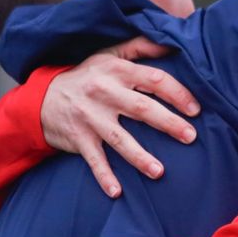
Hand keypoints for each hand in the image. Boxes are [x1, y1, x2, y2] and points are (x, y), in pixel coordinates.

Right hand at [40, 37, 200, 197]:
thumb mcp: (109, 55)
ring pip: (120, 138)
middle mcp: (104, 93)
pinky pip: (94, 160)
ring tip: (159, 172)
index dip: (177, 93)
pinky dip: (104, 176)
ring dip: (140, 157)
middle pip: (142, 109)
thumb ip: (140, 47)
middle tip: (191, 136)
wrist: (42, 98)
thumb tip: (170, 44)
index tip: (195, 109)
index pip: (153, 80)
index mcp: (116, 71)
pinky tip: (117, 192)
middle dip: (168, 123)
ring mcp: (91, 118)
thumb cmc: (86, 76)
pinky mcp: (79, 138)